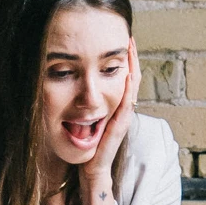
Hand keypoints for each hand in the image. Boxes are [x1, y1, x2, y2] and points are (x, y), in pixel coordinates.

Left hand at [79, 38, 140, 188]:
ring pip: (132, 86)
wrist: (91, 169)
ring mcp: (123, 117)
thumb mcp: (86, 120)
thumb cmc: (87, 148)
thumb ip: (85, 106)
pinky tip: (128, 72)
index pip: (123, 77)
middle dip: (131, 56)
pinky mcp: (120, 126)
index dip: (123, 59)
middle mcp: (122, 110)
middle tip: (128, 35)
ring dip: (133, 66)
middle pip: (132, 77)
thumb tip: (72, 86)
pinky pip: (127, 102)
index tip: (120, 39)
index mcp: (115, 107)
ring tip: (131, 47)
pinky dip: (129, 87)